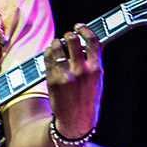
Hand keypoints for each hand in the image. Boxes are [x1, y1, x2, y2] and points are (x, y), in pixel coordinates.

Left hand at [43, 23, 102, 138]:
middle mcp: (81, 71)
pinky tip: (51, 54)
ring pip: (57, 46)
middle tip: (67, 37)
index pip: (92, 40)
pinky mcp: (52, 79)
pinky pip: (48, 57)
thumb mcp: (98, 80)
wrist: (75, 120)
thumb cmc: (88, 99)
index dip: (84, 29)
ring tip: (58, 46)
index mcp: (96, 69)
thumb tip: (93, 42)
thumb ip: (96, 61)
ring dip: (57, 43)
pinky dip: (49, 52)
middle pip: (72, 39)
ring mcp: (66, 75)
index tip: (79, 26)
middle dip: (69, 35)